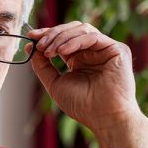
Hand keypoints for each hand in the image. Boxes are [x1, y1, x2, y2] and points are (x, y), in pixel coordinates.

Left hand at [26, 22, 141, 132]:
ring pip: (82, 29)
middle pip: (72, 30)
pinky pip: (93, 37)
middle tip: (39, 44)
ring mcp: (105, 49)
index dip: (47, 34)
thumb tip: (30, 46)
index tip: (31, 36)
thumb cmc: (82, 106)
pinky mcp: (117, 49)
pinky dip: (75, 41)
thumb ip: (43, 66)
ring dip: (61, 37)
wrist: (104, 118)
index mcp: (79, 59)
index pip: (63, 38)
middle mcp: (93, 52)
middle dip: (52, 34)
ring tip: (49, 51)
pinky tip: (62, 50)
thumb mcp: (55, 83)